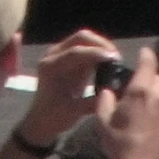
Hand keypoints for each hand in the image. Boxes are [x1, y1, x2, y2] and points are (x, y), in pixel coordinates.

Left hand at [18, 29, 121, 146]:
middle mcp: (53, 55)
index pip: (76, 52)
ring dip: (100, 46)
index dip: (96, 53)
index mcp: (51, 67)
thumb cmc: (55, 117)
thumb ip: (95, 100)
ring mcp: (58, 53)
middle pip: (80, 38)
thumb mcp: (76, 111)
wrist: (41, 120)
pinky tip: (107, 61)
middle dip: (101, 44)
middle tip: (116, 57)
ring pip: (83, 39)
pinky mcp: (66, 56)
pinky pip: (84, 46)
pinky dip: (96, 51)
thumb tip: (118, 91)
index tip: (114, 58)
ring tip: (114, 59)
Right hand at [98, 46, 158, 158]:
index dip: (145, 54)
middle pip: (156, 77)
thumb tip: (108, 90)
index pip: (149, 61)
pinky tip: (147, 119)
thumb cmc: (119, 142)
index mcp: (141, 90)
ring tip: (139, 105)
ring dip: (153, 93)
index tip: (141, 53)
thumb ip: (105, 98)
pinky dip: (158, 107)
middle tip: (133, 87)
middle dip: (146, 78)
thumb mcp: (102, 119)